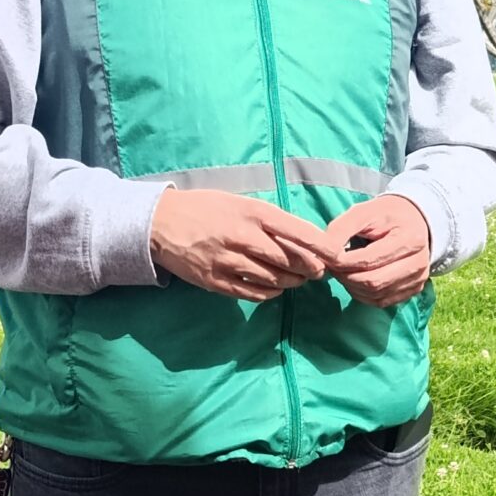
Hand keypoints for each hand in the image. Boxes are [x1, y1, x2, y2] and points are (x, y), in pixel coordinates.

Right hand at [150, 190, 333, 300]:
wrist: (159, 223)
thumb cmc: (206, 208)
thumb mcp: (239, 203)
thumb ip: (268, 219)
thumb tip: (303, 237)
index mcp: (251, 212)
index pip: (295, 230)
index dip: (319, 245)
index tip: (336, 254)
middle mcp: (241, 236)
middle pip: (288, 259)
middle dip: (310, 268)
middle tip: (319, 271)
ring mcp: (227, 261)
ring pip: (273, 279)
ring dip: (292, 281)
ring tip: (299, 279)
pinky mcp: (214, 281)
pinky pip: (252, 293)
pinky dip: (270, 292)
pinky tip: (275, 288)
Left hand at [324, 195, 432, 306]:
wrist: (415, 221)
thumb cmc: (386, 215)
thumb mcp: (363, 211)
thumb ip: (341, 228)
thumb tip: (323, 251)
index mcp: (409, 239)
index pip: (368, 260)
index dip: (341, 262)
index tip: (325, 256)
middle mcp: (418, 263)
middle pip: (372, 282)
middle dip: (344, 276)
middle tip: (331, 266)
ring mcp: (418, 279)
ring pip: (375, 295)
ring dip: (351, 286)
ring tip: (343, 271)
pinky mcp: (414, 290)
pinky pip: (381, 302)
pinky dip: (362, 294)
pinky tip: (356, 280)